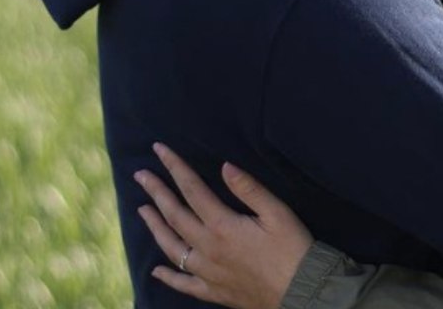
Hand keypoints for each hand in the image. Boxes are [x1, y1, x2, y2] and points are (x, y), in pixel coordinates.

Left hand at [134, 142, 313, 308]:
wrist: (302, 294)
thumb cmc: (294, 250)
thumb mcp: (277, 213)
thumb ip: (249, 189)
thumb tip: (224, 166)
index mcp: (222, 226)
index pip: (191, 189)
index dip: (174, 167)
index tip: (159, 150)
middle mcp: (208, 248)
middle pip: (174, 215)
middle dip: (156, 192)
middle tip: (140, 174)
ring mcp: (208, 272)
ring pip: (172, 247)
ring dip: (155, 227)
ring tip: (142, 210)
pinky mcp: (214, 291)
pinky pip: (184, 284)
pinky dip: (168, 276)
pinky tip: (156, 271)